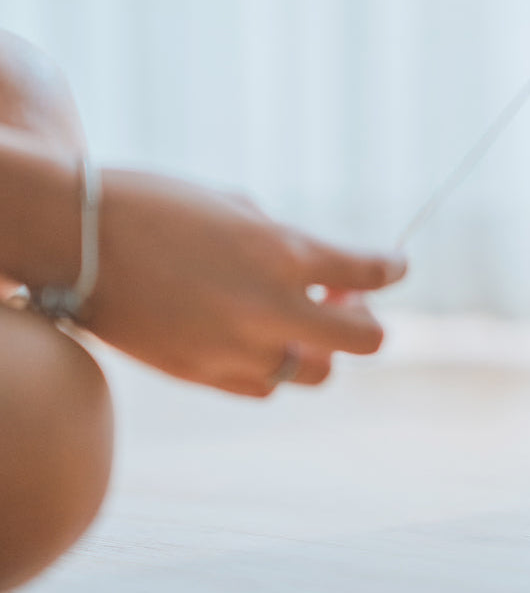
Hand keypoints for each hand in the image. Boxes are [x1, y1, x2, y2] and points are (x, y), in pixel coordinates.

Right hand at [84, 169, 406, 396]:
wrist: (71, 237)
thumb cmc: (153, 205)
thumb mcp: (234, 208)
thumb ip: (286, 243)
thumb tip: (322, 272)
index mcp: (284, 252)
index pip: (371, 271)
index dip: (392, 268)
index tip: (395, 265)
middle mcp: (271, 308)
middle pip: (363, 340)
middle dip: (367, 321)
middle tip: (347, 303)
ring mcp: (237, 348)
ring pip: (314, 372)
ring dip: (318, 348)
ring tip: (297, 322)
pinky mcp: (203, 375)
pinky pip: (263, 387)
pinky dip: (271, 366)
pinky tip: (254, 340)